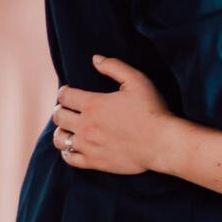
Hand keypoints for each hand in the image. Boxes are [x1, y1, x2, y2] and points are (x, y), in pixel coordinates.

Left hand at [53, 56, 174, 175]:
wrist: (162, 143)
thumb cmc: (152, 110)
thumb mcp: (137, 80)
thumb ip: (114, 66)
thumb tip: (95, 59)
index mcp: (93, 104)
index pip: (64, 96)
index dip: (65, 91)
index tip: (70, 92)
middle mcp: (86, 125)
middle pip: (58, 116)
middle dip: (61, 109)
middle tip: (70, 109)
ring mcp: (89, 146)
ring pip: (59, 139)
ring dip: (61, 131)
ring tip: (69, 128)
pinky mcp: (95, 162)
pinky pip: (70, 159)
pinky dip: (68, 152)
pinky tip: (75, 146)